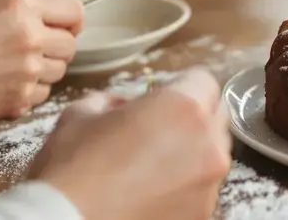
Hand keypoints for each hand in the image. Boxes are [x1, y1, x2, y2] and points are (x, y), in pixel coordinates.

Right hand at [0, 0, 81, 125]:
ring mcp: (28, 70)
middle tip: (32, 50)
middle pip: (71, 45)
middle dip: (56, 47)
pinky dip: (30, 91)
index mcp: (21, 6)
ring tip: (14, 67)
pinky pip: (43, 93)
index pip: (76, 12)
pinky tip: (6, 84)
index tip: (60, 28)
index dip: (70, 21)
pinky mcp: (21, 98)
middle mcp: (30, 36)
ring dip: (43, 70)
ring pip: (60, 71)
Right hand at [27, 69, 231, 219]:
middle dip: (192, 118)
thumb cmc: (71, 170)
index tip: (160, 99)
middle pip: (216, 117)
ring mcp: (209, 185)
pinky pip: (202, 190)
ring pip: (212, 155)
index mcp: (184, 108)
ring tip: (151, 168)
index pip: (203, 80)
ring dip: (191, 153)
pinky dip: (185, 187)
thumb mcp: (79, 115)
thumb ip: (112, 100)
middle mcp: (208, 144)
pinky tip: (151, 193)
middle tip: (157, 131)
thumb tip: (124, 105)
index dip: (180, 87)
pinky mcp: (203, 215)